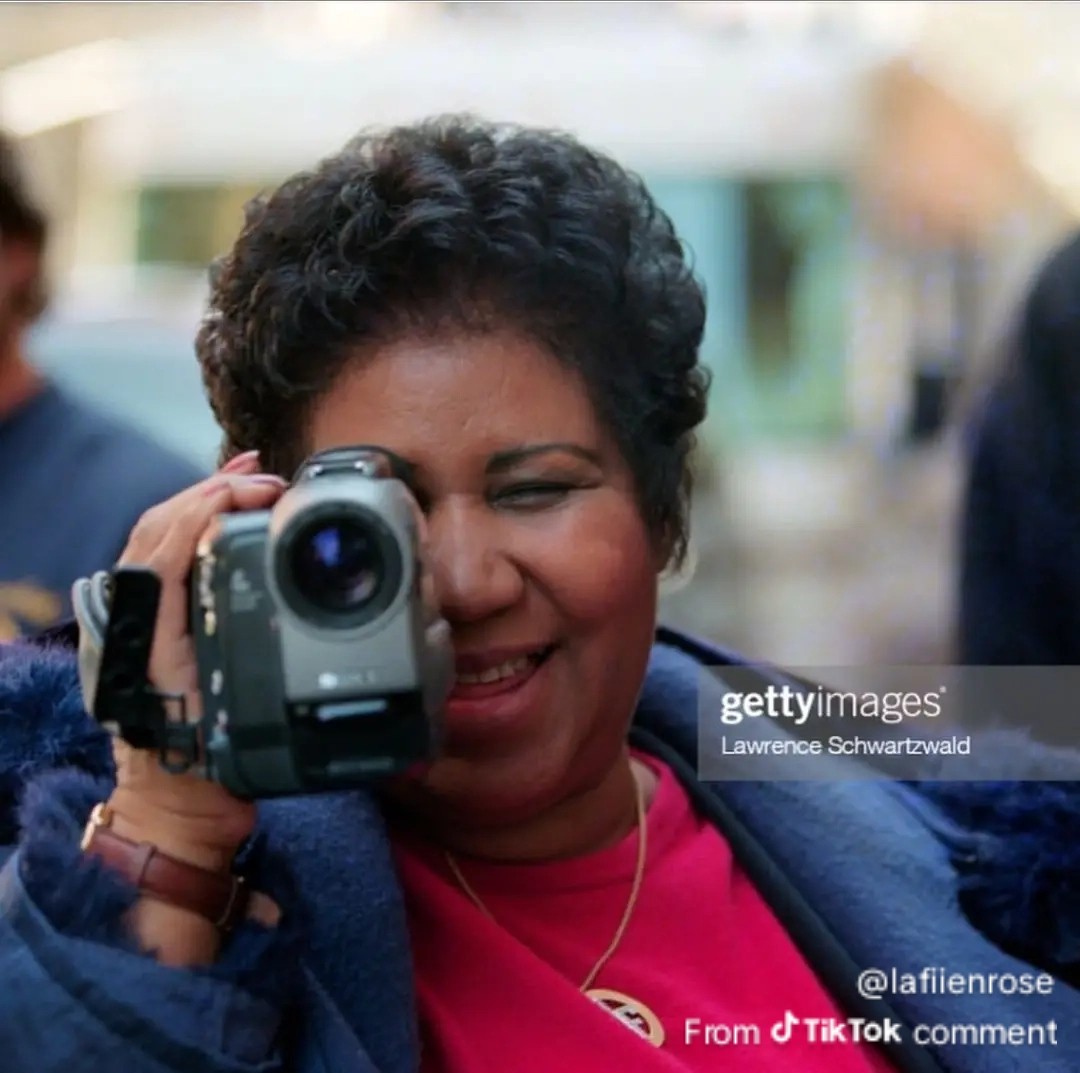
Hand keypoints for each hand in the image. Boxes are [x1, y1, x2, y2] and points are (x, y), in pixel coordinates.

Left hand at [104, 451, 288, 870]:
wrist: (180, 808)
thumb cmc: (196, 761)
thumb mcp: (212, 699)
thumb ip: (219, 645)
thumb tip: (232, 577)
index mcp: (142, 625)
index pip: (167, 539)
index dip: (211, 503)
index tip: (264, 492)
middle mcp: (135, 616)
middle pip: (162, 526)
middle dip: (211, 490)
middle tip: (265, 476)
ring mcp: (147, 622)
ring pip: (166, 538)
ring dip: (207, 502)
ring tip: (251, 482)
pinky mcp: (164, 630)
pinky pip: (178, 563)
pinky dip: (205, 530)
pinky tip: (234, 522)